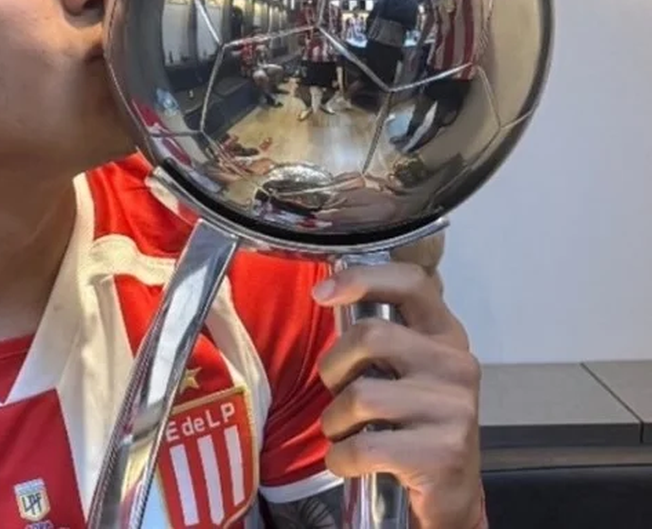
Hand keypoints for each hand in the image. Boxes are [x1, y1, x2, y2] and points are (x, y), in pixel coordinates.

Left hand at [311, 247, 484, 528]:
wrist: (449, 498)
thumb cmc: (412, 427)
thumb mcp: (404, 371)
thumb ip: (379, 336)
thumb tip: (327, 293)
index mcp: (446, 336)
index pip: (411, 283)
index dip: (362, 279)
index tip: (321, 294)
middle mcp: (457, 365)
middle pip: (370, 336)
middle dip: (334, 367)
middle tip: (337, 393)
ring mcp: (455, 410)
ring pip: (360, 396)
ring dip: (335, 421)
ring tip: (349, 434)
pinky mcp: (443, 454)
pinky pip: (363, 446)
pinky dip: (341, 458)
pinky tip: (352, 463)